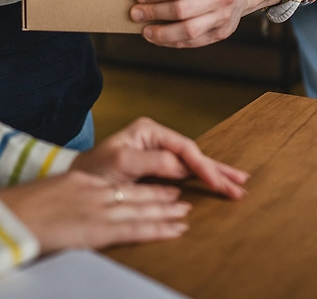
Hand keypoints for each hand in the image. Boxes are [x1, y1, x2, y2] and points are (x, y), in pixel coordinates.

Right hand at [0, 170, 189, 252]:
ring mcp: (96, 209)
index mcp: (79, 183)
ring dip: (167, 212)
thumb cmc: (16, 212)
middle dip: (162, 196)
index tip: (160, 188)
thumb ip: (63, 202)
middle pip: (136, 193)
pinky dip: (158, 228)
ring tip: (185, 213)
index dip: (143, 187)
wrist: (3, 216)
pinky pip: (134, 229)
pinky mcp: (96, 229)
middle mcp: (92, 192)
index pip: (119, 184)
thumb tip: (71, 214)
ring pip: (141, 209)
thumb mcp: (45, 198)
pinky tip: (174, 230)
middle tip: (183, 198)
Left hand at [70, 117, 248, 199]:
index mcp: (149, 131)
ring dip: (215, 174)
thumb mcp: (120, 162)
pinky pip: (185, 174)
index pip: (184, 149)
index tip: (217, 183)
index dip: (203, 166)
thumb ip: (151, 162)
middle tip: (240, 185)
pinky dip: (203, 180)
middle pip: (194, 154)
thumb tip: (180, 166)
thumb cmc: (93, 170)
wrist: (76, 183)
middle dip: (217, 170)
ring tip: (238, 184)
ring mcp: (157, 153)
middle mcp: (156, 139)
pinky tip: (218, 184)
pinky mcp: (156, 169)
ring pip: (193, 164)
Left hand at [130, 0, 283, 47]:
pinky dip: (173, 42)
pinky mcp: (222, 33)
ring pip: (189, 31)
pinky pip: (194, 42)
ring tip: (145, 31)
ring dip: (162, 34)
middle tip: (136, 13)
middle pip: (182, 10)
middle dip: (154, 13)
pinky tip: (159, 38)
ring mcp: (224, 17)